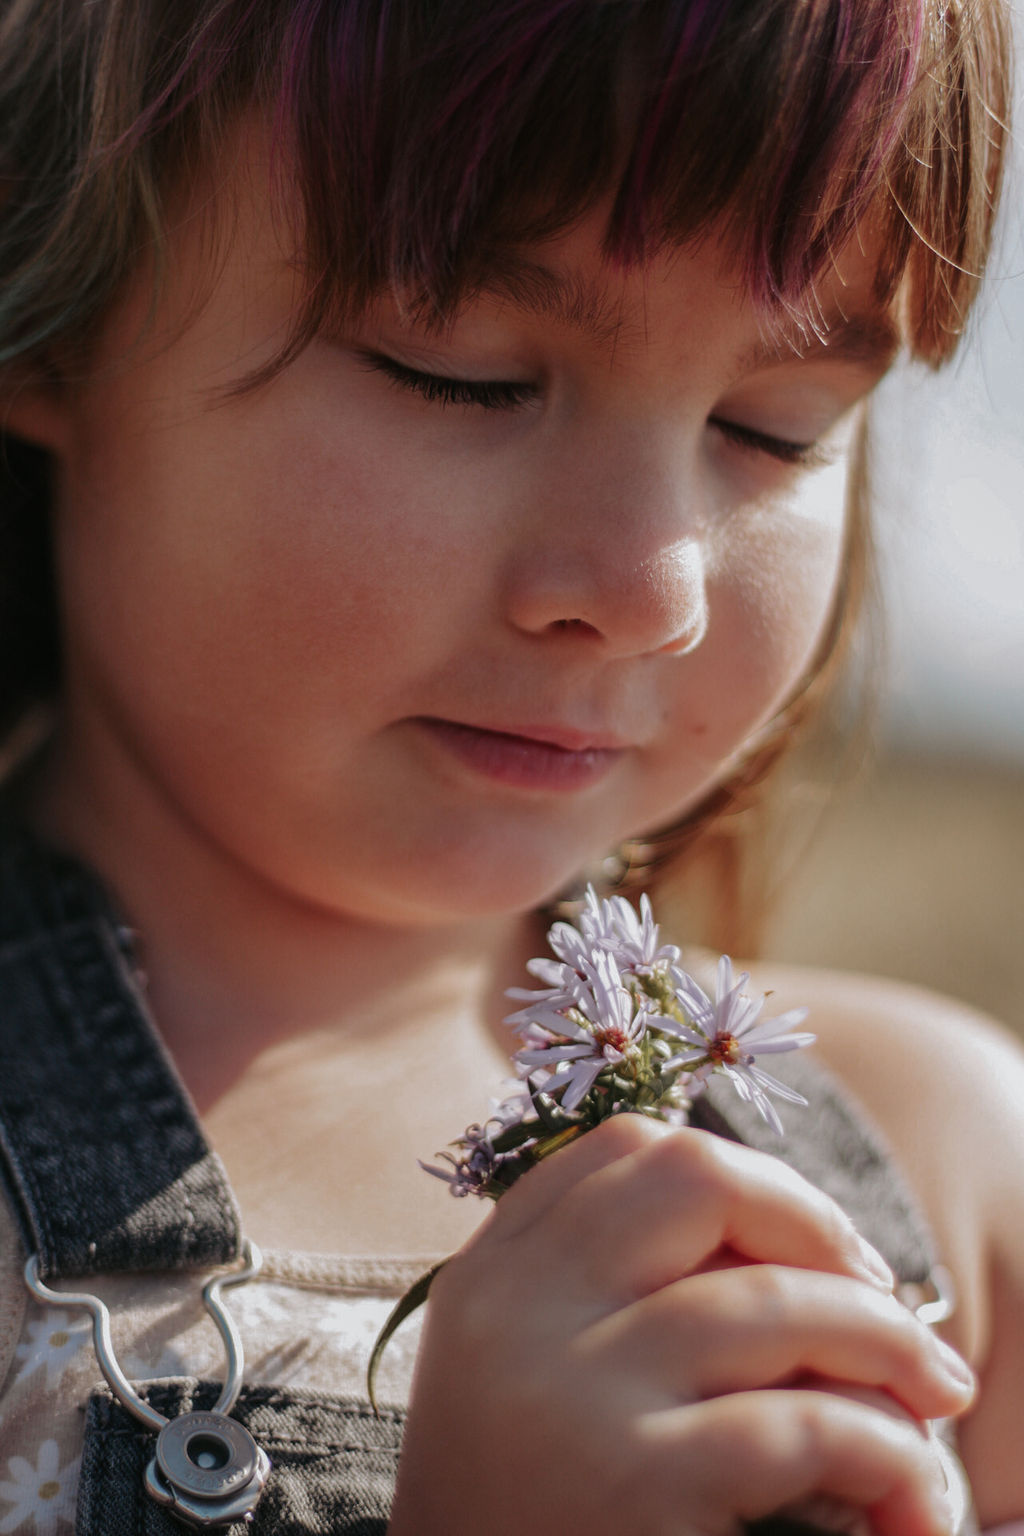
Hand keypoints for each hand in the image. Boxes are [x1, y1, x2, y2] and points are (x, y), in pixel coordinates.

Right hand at [389, 1115, 973, 1535]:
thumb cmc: (518, 1519)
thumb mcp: (526, 1377)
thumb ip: (598, 1290)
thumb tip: (783, 1237)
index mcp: (493, 1276)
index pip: (625, 1148)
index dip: (740, 1176)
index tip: (805, 1242)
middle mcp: (518, 1311)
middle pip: (694, 1177)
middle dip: (814, 1218)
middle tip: (881, 1290)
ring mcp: (571, 1392)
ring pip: (772, 1301)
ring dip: (886, 1341)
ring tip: (935, 1389)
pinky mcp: (633, 1486)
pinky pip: (802, 1427)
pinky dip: (885, 1450)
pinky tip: (908, 1492)